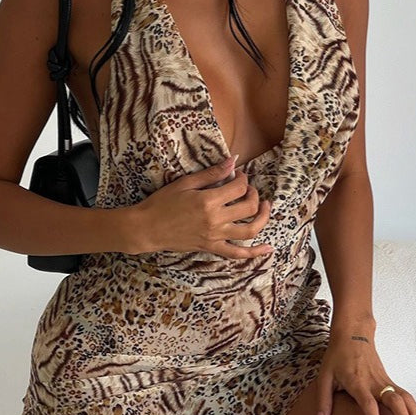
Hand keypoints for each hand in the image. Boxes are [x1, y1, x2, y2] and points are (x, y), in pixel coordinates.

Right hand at [135, 155, 272, 258]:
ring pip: (250, 230)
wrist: (147, 228)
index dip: (243, 179)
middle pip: (249, 207)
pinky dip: (255, 253)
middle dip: (254, 194)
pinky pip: (237, 254)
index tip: (238, 175)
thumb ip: (212, 173)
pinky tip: (268, 248)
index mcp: (208, 201)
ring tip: (265, 208)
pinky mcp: (211, 247)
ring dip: (262, 218)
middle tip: (248, 189)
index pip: (238, 188)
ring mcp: (215, 236)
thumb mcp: (186, 183)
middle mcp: (215, 220)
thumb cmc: (162, 203)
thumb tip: (233, 161)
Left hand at [313, 328, 415, 414]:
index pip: (368, 404)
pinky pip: (406, 396)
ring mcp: (385, 381)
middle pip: (395, 401)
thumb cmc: (337, 356)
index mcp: (357, 382)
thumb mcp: (324, 378)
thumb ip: (323, 403)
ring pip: (405, 398)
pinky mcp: (390, 380)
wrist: (353, 334)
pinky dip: (415, 410)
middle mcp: (374, 382)